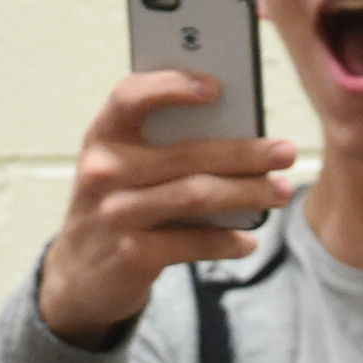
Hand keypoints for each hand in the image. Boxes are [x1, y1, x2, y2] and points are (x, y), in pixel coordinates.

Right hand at [37, 72, 297, 348]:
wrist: (76, 276)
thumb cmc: (116, 205)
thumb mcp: (122, 167)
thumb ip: (162, 144)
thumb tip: (240, 131)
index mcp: (102, 138)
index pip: (130, 96)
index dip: (172, 86)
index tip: (218, 88)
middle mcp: (102, 173)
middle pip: (187, 154)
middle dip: (246, 152)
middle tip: (286, 152)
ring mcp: (115, 215)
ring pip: (197, 195)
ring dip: (248, 193)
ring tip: (281, 192)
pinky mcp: (132, 254)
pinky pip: (194, 242)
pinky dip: (228, 241)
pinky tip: (247, 240)